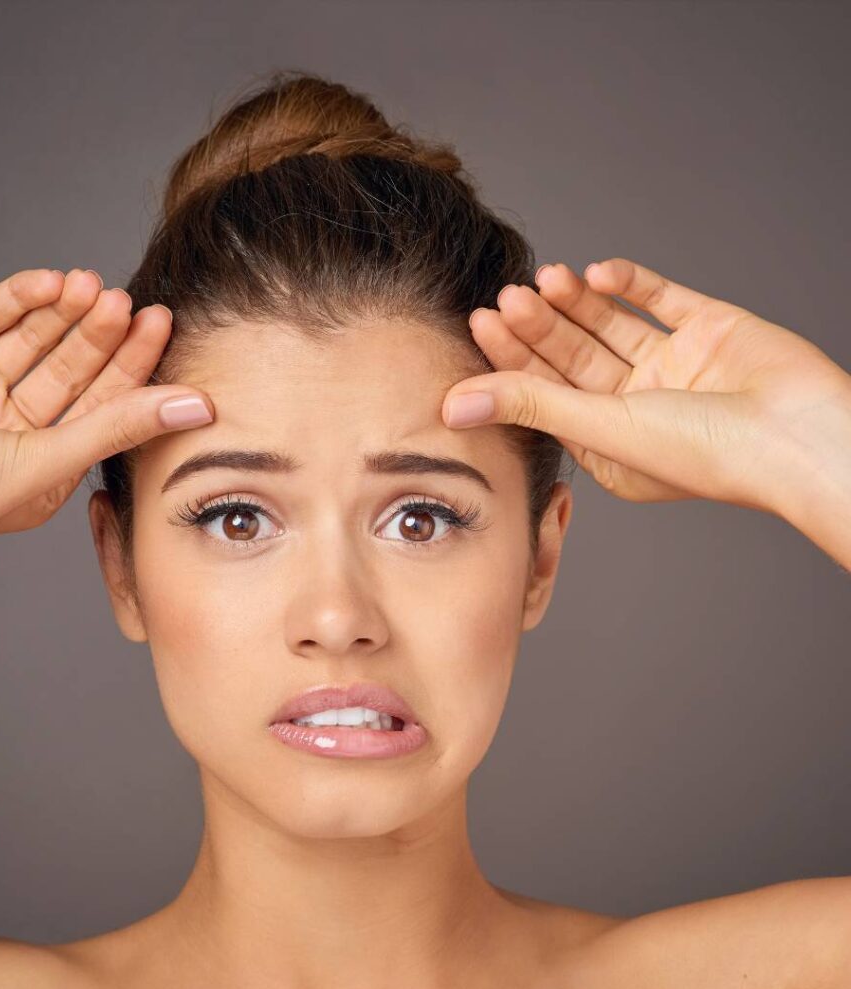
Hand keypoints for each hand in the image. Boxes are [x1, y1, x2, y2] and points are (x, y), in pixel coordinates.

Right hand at [0, 268, 213, 577]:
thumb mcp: (48, 461)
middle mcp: (11, 429)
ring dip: (64, 312)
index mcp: (43, 466)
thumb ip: (121, 427)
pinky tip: (52, 281)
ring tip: (93, 285)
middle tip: (128, 300)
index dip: (133, 366)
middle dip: (100, 335)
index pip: (102, 407)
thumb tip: (200, 407)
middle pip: (71, 370)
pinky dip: (18, 299)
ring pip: (31, 340)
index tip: (162, 324)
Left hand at [442, 257, 850, 515]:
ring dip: (576, 300)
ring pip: (609, 325)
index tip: (479, 320)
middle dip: (539, 325)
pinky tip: (596, 272)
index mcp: (608, 441)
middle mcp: (636, 405)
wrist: (801, 433)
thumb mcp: (603, 427)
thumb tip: (451, 405)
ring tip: (546, 278)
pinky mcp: (708, 328)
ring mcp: (673, 366)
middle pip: (571, 356)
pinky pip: (657, 298)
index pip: (544, 393)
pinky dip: (627, 282)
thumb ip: (529, 406)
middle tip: (507, 295)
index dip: (511, 358)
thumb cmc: (706, 451)